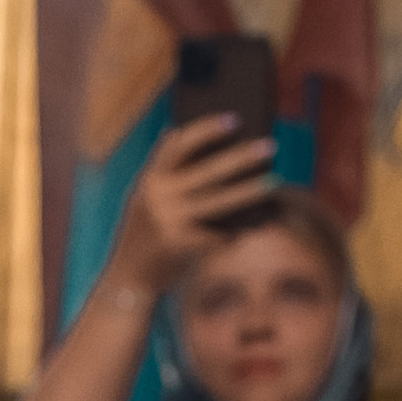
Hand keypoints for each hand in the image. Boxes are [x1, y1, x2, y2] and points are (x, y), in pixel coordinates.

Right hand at [109, 117, 276, 303]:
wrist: (126, 280)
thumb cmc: (142, 235)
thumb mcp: (142, 199)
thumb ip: (158, 169)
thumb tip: (175, 132)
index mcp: (150, 180)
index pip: (181, 145)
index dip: (207, 129)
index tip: (235, 120)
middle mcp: (158, 197)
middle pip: (209, 171)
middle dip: (243, 157)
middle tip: (271, 146)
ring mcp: (169, 222)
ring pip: (219, 201)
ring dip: (250, 191)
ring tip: (275, 181)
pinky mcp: (179, 246)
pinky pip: (216, 234)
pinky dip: (236, 231)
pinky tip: (255, 223)